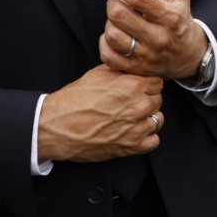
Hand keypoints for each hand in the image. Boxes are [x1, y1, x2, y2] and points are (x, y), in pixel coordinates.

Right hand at [36, 64, 164, 162]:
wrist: (58, 126)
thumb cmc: (74, 101)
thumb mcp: (98, 74)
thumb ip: (122, 71)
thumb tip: (133, 69)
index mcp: (132, 86)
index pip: (157, 81)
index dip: (147, 83)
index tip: (140, 87)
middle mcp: (138, 106)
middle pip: (158, 99)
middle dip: (147, 99)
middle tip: (131, 103)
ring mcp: (137, 128)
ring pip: (157, 120)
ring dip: (147, 118)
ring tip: (131, 118)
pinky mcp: (132, 147)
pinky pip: (153, 141)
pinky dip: (146, 138)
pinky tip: (133, 132)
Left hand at [99, 0, 207, 81]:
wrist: (189, 57)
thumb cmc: (181, 21)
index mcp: (169, 17)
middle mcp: (158, 38)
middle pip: (120, 15)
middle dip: (113, 3)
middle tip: (116, 1)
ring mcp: (146, 56)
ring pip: (112, 35)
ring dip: (109, 23)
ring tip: (118, 20)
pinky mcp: (136, 69)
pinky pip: (108, 55)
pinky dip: (105, 43)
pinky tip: (115, 35)